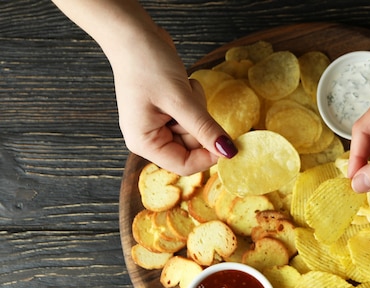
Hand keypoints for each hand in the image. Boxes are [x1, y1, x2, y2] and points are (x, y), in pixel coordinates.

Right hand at [111, 26, 236, 174]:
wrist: (133, 33)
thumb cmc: (147, 64)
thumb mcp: (180, 99)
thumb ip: (205, 129)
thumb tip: (228, 152)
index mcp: (144, 142)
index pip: (184, 165)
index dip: (208, 157)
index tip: (228, 143)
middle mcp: (149, 138)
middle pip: (191, 149)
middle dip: (200, 126)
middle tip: (192, 100)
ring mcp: (158, 124)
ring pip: (195, 131)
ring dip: (198, 111)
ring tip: (183, 88)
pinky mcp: (167, 111)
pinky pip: (192, 117)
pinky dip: (194, 102)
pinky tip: (181, 85)